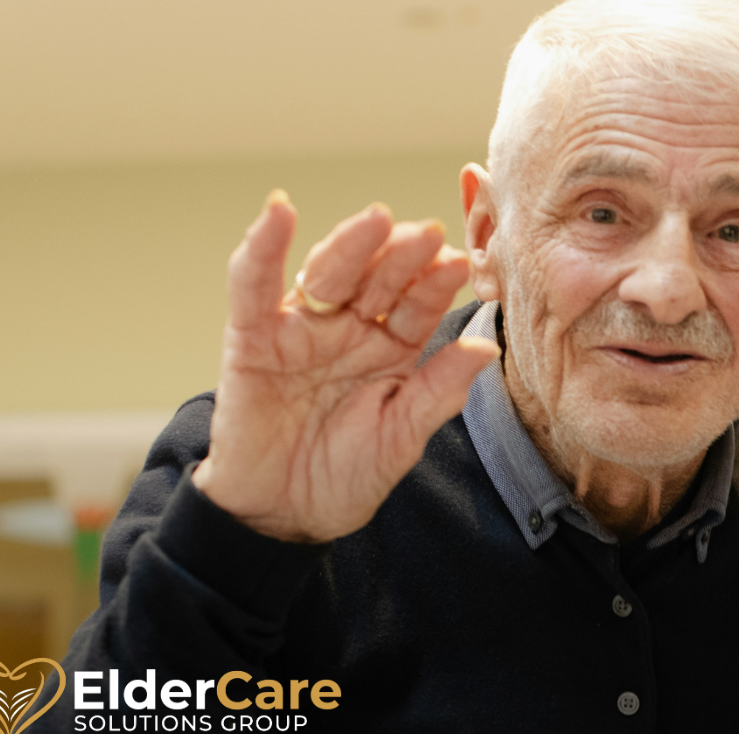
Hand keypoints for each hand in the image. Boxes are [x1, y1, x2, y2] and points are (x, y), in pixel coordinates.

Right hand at [191, 192, 496, 541]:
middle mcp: (350, 330)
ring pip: (327, 274)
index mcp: (392, 349)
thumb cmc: (346, 475)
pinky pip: (254, 286)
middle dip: (402, 256)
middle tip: (429, 233)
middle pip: (377, 280)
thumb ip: (438, 391)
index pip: (417, 306)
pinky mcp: (252, 338)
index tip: (463, 263)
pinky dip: (262, 248)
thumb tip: (487, 348)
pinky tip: (278, 212)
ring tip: (377, 222)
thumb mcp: (401, 437)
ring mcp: (302, 329)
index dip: (436, 285)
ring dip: (351, 245)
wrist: (283, 515)